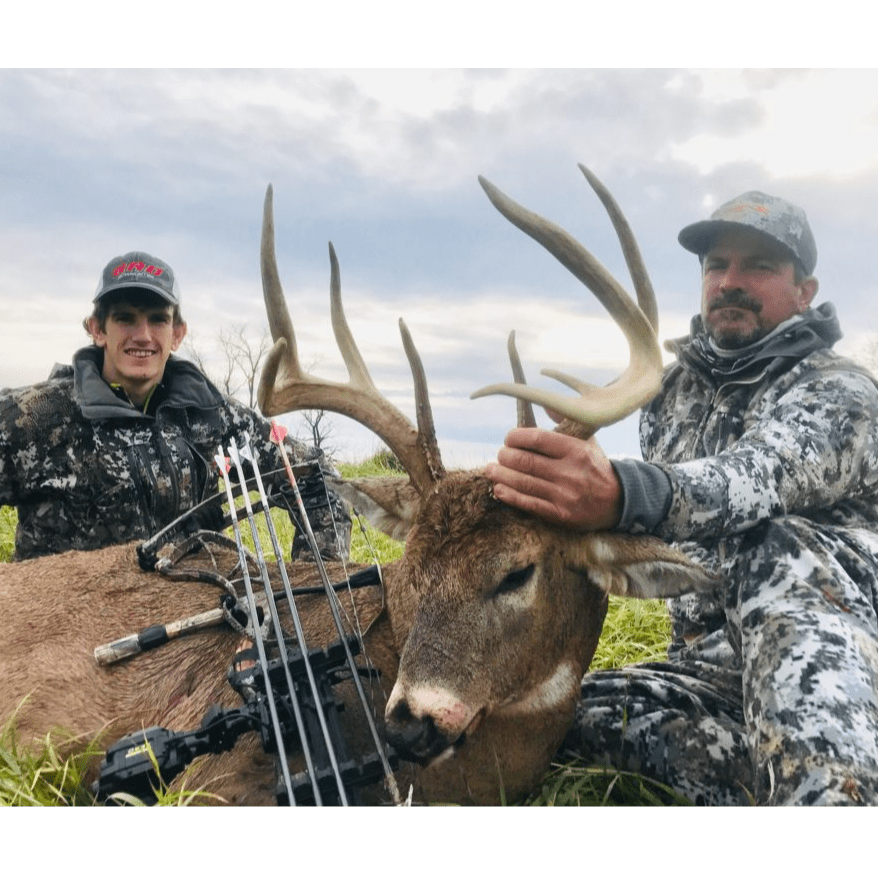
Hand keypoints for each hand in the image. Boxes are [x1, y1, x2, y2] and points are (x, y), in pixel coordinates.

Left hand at [483, 428, 621, 530]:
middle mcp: (570, 472)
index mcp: (576, 450)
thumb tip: (545, 402)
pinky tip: (499, 489)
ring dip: (502, 475)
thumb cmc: (597, 467)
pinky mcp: (561, 515)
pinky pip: (530, 504)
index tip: (508, 438)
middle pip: (526, 461)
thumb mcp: (588, 441)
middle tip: (499, 454)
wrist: (620, 501)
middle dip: (506, 456)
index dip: (516, 437)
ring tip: (490, 470)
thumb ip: (565, 423)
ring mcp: (565, 495)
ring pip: (524, 483)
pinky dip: (511, 496)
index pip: (537, 439)